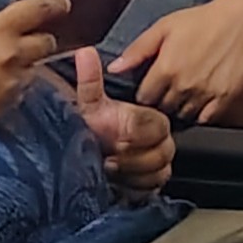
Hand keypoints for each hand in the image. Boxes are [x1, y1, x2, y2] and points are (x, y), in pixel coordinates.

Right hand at [0, 0, 72, 134]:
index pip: (37, 11)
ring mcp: (13, 81)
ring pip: (34, 70)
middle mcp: (12, 54)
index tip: (64, 5)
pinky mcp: (9, 104)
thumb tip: (8, 32)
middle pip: (47, 43)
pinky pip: (21, 92)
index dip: (54, 6)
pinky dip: (13, 88)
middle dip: (41, 42)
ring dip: (23, 68)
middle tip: (31, 44)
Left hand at [70, 49, 173, 193]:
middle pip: (163, 153)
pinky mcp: (150, 184)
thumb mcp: (87, 101)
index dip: (136, 134)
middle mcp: (159, 141)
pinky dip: (134, 188)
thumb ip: (90, 79)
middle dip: (132, 157)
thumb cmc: (88, 127)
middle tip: (108, 158)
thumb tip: (85, 52)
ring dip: (131, 174)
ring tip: (108, 169)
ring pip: (159, 172)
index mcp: (150, 118)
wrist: (80, 156)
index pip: (158, 127)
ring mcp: (156, 163)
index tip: (115, 137)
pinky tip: (116, 183)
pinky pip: (153, 189)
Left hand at [115, 0, 242, 124]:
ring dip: (179, 108)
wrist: (241, 18)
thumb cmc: (202, 19)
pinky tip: (198, 102)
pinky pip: (206, 117)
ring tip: (181, 96)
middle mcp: (184, 85)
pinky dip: (199, 114)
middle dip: (160, 102)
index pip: (144, 98)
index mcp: (165, 68)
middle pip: (162, 109)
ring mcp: (206, 93)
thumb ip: (138, 49)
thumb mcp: (164, 27)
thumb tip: (114, 69)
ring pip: (183, 115)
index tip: (150, 88)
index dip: (145, 94)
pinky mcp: (225, 96)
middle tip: (165, 93)